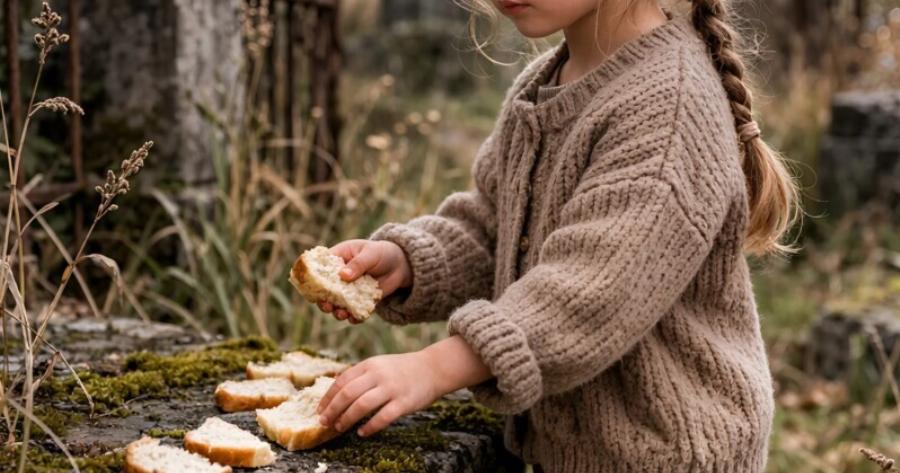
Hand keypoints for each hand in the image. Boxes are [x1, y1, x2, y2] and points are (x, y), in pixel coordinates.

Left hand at [315, 351, 442, 436]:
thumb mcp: (380, 365)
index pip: (341, 381)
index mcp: (370, 365)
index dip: (328, 397)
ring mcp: (392, 388)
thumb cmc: (403, 369)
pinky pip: (382, 418)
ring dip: (347, 419)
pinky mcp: (404, 402)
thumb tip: (337, 394)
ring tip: (339, 428)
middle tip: (324, 422)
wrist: (433, 368)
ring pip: (361, 406)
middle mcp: (378, 375)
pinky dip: (369, 427)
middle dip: (332, 410)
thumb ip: (361, 376)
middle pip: (347, 394)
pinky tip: (362, 433)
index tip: (320, 409)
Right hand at [317, 239, 411, 323]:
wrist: (399, 265)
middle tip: (328, 306)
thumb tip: (343, 275)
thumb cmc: (380, 252)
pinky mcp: (360, 301)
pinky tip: (355, 318)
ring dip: (337, 311)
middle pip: (325, 291)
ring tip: (342, 314)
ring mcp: (349, 290)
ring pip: (338, 304)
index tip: (313, 289)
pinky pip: (354, 311)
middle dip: (324, 301)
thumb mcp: (370, 254)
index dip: (314, 279)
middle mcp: (339, 277)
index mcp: (337, 259)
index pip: (320, 269)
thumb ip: (358, 264)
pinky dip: (354, 316)